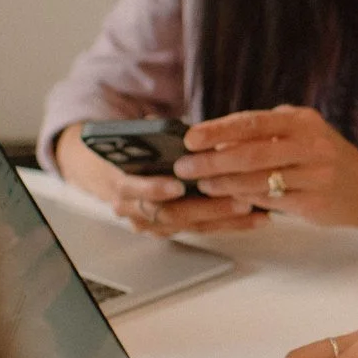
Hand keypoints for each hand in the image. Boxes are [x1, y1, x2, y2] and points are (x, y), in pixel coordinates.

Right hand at [53, 124, 266, 235]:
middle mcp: (133, 211)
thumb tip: (175, 127)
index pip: (134, 190)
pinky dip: (230, 225)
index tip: (177, 185)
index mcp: (119, 184)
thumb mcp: (130, 139)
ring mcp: (152, 224)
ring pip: (191, 226)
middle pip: (171, 214)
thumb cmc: (123, 150)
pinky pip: (202, 230)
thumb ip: (150, 135)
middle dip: (207, 208)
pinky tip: (256, 218)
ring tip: (255, 211)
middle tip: (238, 200)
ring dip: (225, 220)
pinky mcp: (170, 230)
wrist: (101, 171)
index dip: (154, 189)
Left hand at [175, 106, 357, 233]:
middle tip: (185, 166)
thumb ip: (268, 133)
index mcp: (303, 122)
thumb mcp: (305, 133)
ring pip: (257, 180)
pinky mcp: (314, 203)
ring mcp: (314, 176)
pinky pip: (270, 201)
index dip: (218, 130)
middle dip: (212, 161)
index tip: (190, 138)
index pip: (252, 122)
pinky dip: (246, 199)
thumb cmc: (328, 159)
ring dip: (223, 183)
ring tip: (201, 184)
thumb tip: (217, 139)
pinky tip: (229, 199)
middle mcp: (310, 146)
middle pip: (250, 153)